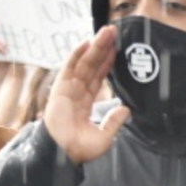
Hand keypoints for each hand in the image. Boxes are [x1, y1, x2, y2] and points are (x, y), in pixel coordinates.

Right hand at [43, 26, 130, 163]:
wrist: (63, 154)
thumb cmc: (79, 149)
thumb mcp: (105, 137)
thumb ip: (114, 121)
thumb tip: (125, 109)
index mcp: (85, 102)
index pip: (98, 77)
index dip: (107, 63)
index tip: (116, 49)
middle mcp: (76, 93)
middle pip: (92, 66)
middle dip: (103, 49)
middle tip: (113, 32)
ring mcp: (68, 89)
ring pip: (84, 63)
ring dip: (95, 47)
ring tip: (106, 32)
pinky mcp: (60, 88)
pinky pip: (69, 68)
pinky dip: (77, 55)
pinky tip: (86, 43)